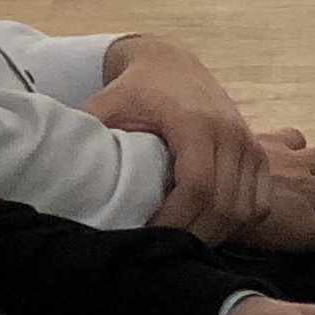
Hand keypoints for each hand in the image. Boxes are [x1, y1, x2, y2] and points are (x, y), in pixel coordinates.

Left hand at [96, 34, 267, 240]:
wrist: (171, 62)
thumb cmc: (133, 88)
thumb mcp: (105, 104)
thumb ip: (86, 134)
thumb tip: (56, 172)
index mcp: (195, 122)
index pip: (197, 186)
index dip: (174, 222)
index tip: (145, 238)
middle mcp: (231, 132)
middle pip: (223, 205)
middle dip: (192, 237)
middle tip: (159, 252)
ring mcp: (250, 142)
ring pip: (245, 209)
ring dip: (215, 235)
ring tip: (180, 244)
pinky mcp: (259, 150)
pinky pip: (259, 202)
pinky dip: (237, 223)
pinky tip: (207, 227)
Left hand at [234, 128, 314, 248]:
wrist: (198, 192)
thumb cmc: (224, 237)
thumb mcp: (259, 251)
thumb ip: (284, 244)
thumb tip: (294, 245)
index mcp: (304, 224)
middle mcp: (306, 191)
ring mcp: (292, 163)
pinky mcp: (273, 143)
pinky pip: (299, 139)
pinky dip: (301, 146)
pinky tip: (296, 151)